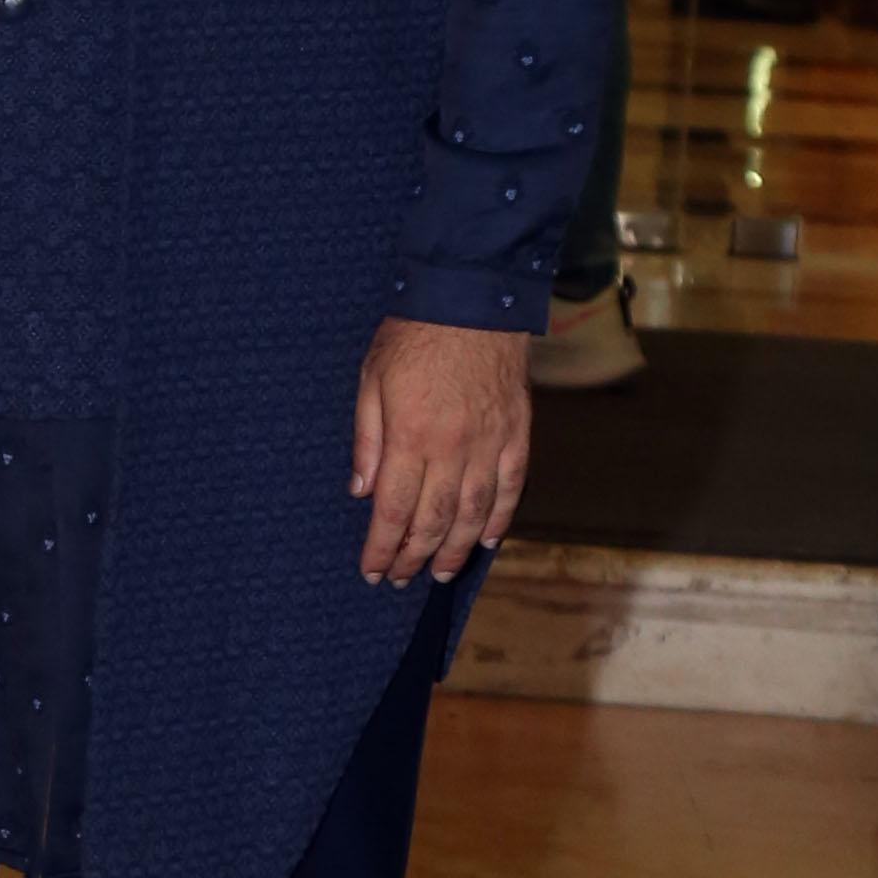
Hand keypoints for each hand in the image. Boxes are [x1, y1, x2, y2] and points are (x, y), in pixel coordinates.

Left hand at [349, 316, 529, 588]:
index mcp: (410, 437)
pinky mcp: (516, 433)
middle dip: (414, 557)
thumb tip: (361, 491)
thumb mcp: (371, 380)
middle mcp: (452, 449)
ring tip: (440, 574)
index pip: (393, 510)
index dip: (382, 547)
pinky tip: (486, 541)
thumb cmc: (413, 335)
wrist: (471, 298)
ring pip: (474, 514)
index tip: (373, 571)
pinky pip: (511, 488)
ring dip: (455, 550)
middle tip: (401, 579)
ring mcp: (489, 443)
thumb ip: (367, 440)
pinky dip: (500, 520)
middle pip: (433, 520)